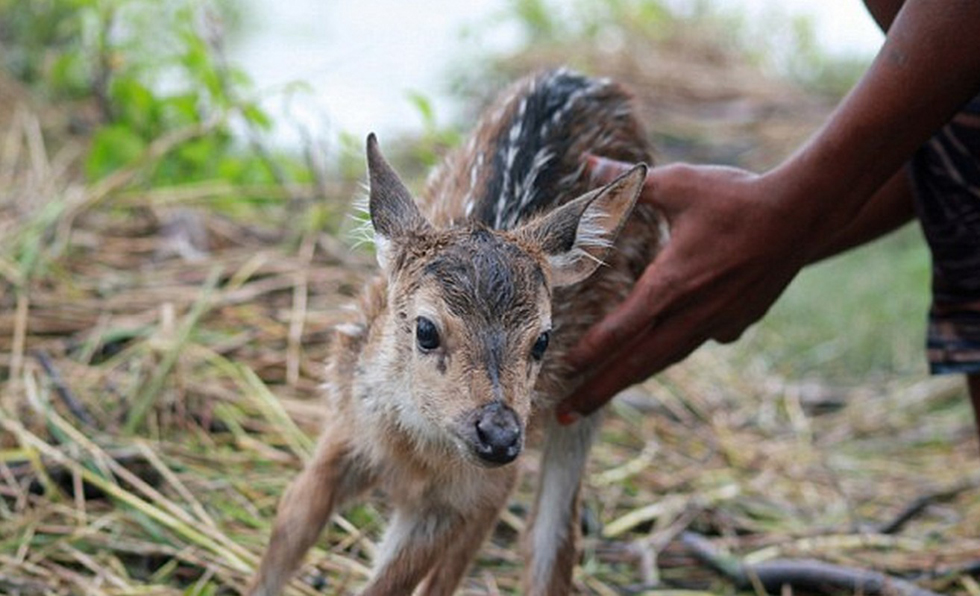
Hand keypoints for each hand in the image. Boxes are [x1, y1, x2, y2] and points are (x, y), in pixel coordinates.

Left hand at [556, 156, 811, 422]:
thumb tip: (588, 162)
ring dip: (631, 378)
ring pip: (666, 358)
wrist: (804, 213)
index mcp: (671, 283)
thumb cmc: (736, 196)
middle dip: (598, 390)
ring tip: (603, 395)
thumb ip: (627, 183)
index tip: (564, 370)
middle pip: (636, 362)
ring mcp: (718, 322)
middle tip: (566, 415)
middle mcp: (692, 312)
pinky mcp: (738, 321)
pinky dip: (676, 349)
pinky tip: (666, 348)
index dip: (590, 353)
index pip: (621, 329)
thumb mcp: (677, 183)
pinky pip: (700, 342)